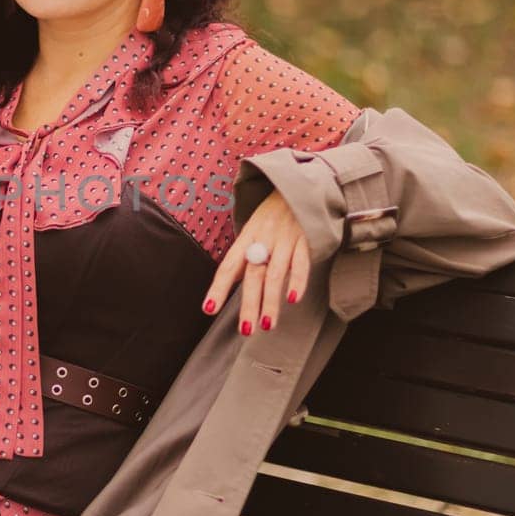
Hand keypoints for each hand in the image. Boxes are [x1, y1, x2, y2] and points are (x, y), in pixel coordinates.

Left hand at [200, 191, 307, 334]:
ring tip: (267, 325)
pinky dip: (298, 281)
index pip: (228, 266)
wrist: (300, 185)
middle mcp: (263, 239)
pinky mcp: (306, 239)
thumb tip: (230, 282)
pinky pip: (301, 262)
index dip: (218, 288)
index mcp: (246, 238)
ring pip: (275, 274)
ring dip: (271, 301)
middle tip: (245, 330)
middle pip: (253, 275)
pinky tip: (293, 299)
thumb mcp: (253, 230)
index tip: (208, 309)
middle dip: (249, 304)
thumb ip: (244, 256)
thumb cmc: (273, 214)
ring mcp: (285, 239)